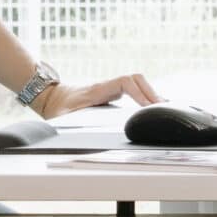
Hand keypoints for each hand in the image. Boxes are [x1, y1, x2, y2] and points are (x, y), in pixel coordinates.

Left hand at [32, 72, 162, 119]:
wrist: (53, 97)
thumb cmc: (58, 108)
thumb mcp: (60, 118)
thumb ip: (67, 125)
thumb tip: (70, 137)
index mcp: (97, 90)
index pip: (124, 83)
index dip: (139, 93)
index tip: (149, 107)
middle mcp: (107, 86)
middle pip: (136, 79)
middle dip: (151, 92)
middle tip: (163, 108)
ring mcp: (112, 88)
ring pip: (137, 83)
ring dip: (150, 93)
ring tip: (163, 108)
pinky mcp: (113, 93)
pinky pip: (134, 89)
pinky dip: (145, 95)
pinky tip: (153, 106)